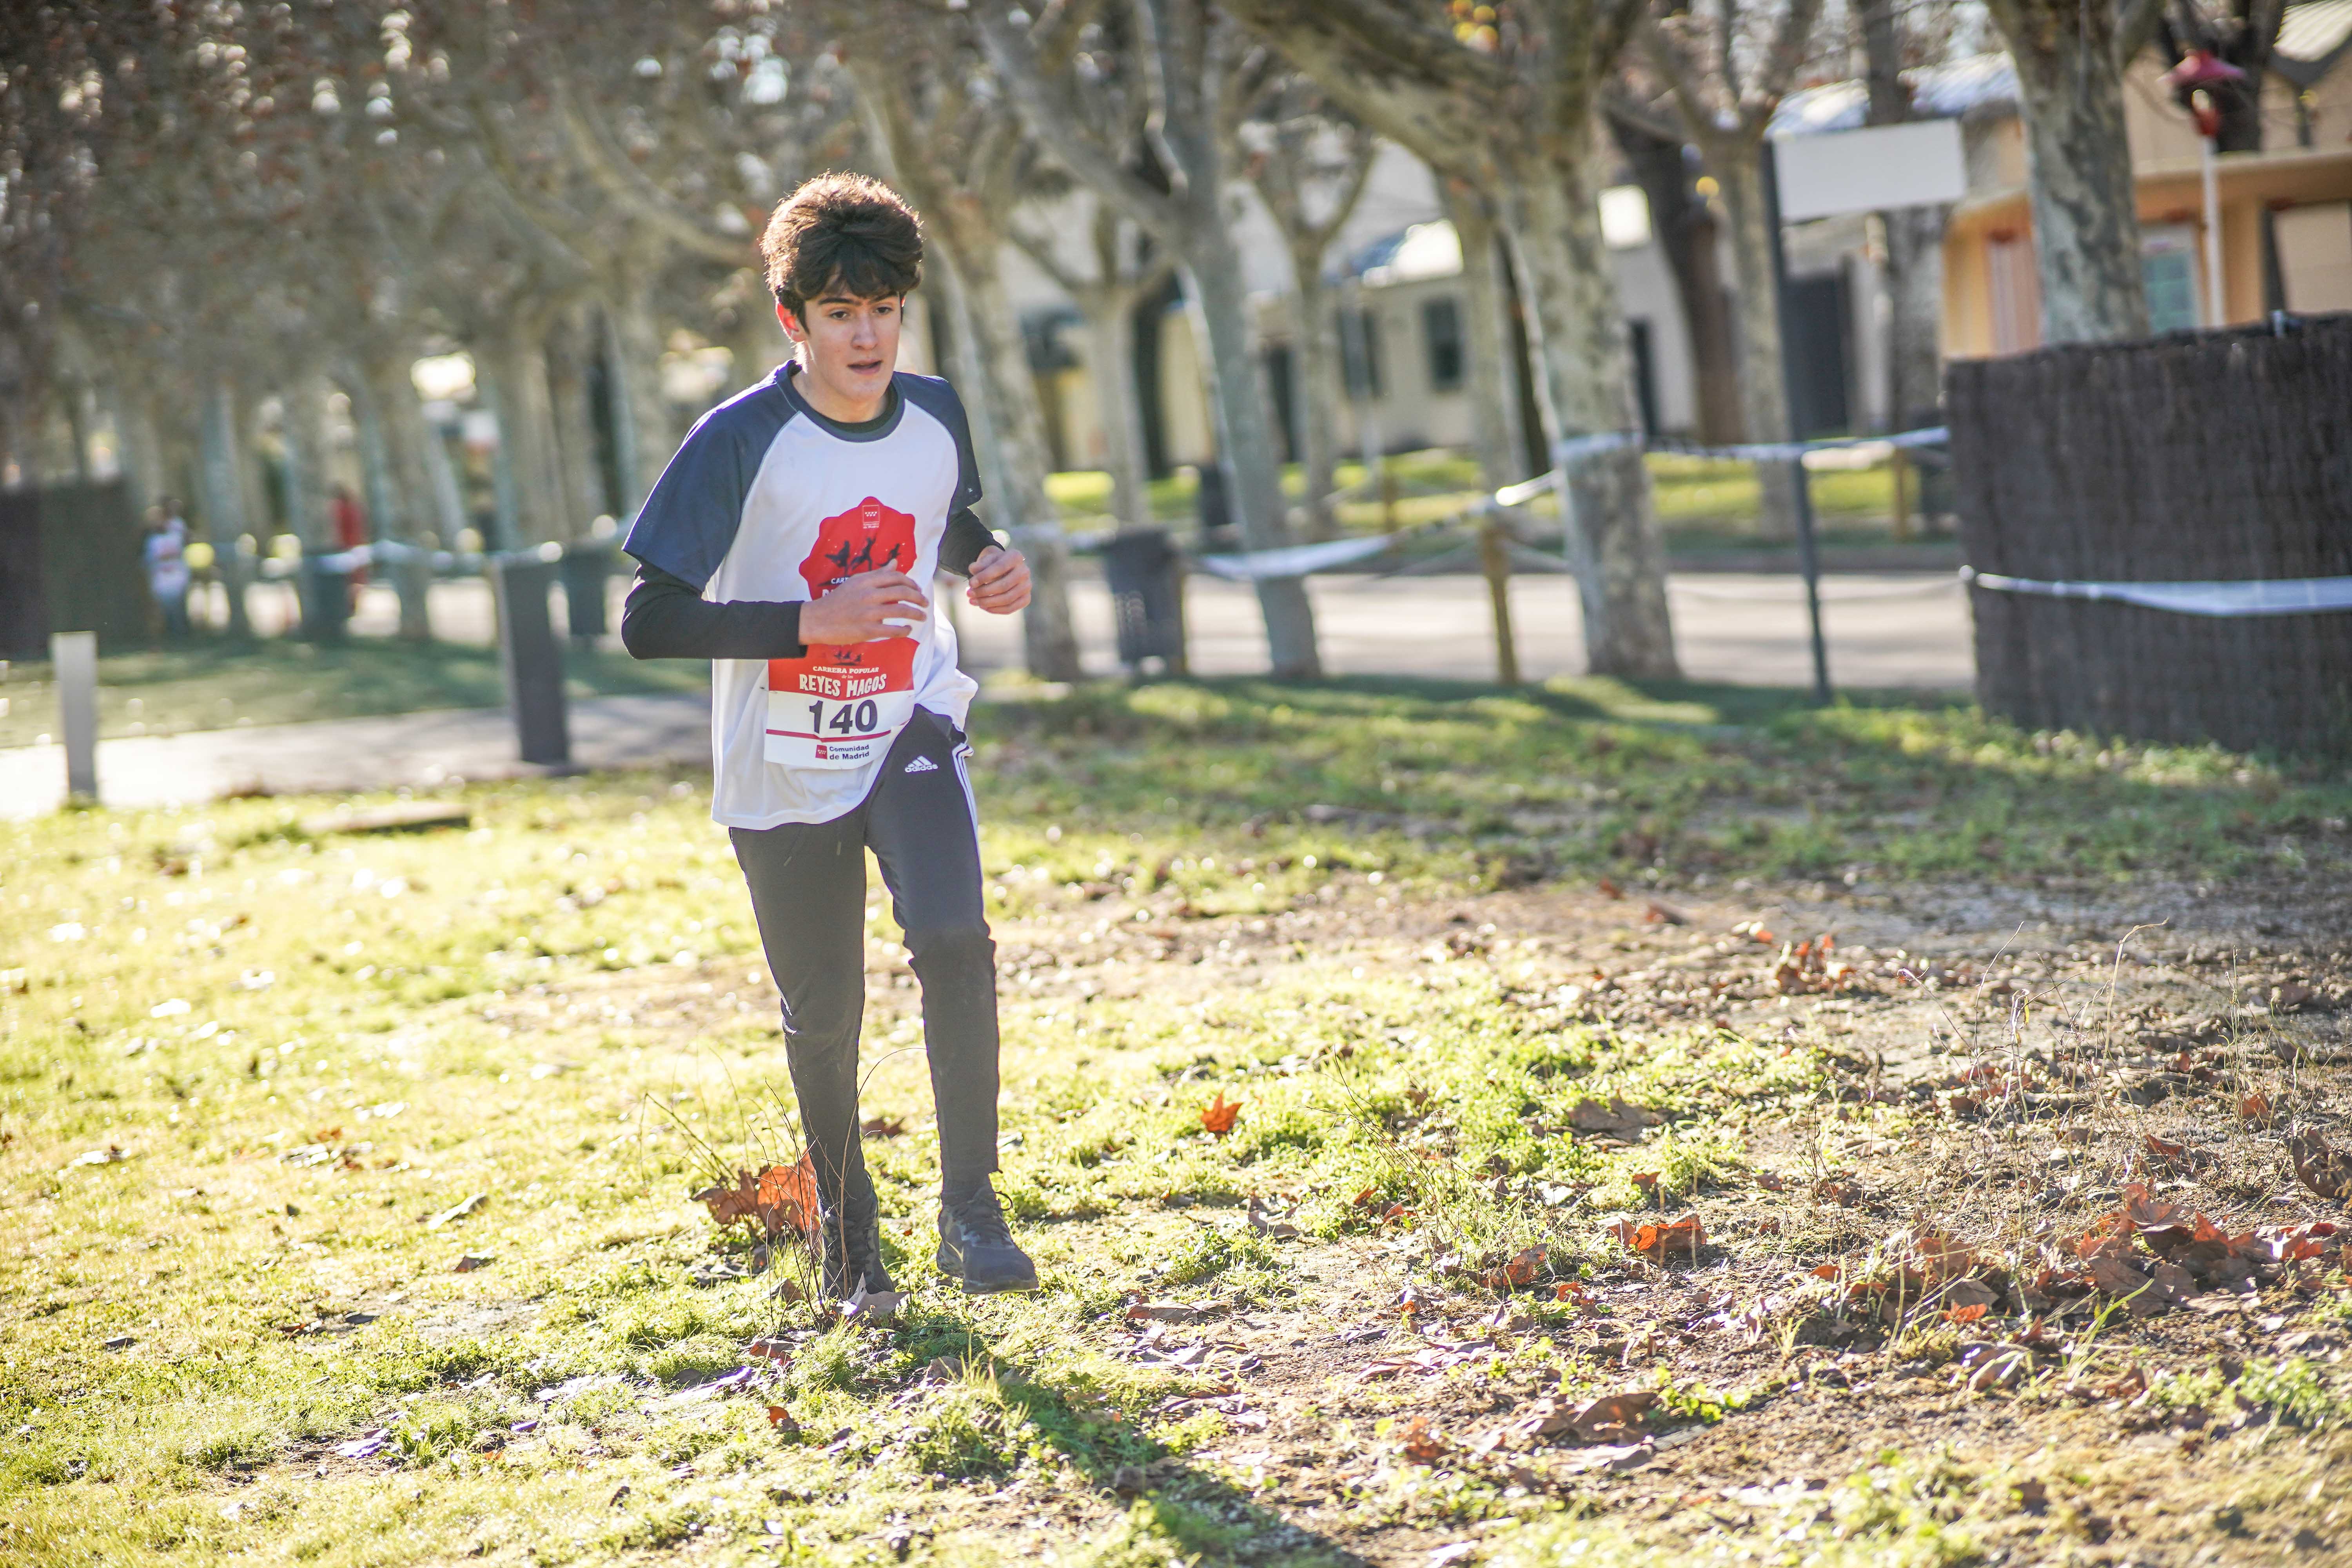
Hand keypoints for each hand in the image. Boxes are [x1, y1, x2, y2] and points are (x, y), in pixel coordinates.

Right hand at [798, 570, 927, 643]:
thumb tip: (895, 563)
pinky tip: (908, 630)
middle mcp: (868, 595)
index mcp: (865, 581)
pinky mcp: (867, 631)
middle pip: (902, 592)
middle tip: (925, 603)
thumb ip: (877, 574)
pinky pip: (893, 630)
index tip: (917, 589)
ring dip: (916, 614)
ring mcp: (868, 613)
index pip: (895, 577)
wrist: (816, 620)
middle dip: (919, 598)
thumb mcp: (855, 583)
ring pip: (901, 611)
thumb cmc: (836, 601)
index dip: (911, 583)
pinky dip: (904, 630)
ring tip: (922, 617)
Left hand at [966, 544, 1029, 613]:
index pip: (1000, 568)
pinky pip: (1011, 608)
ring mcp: (1027, 586)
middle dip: (983, 592)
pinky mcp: (1026, 598)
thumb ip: (979, 565)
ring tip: (973, 601)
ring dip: (987, 602)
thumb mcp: (984, 561)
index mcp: (1015, 557)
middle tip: (969, 594)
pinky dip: (995, 609)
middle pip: (1004, 586)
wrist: (1004, 570)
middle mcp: (1025, 571)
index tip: (971, 583)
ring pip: (1007, 599)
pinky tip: (983, 606)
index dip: (984, 577)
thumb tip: (973, 570)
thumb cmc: (992, 564)